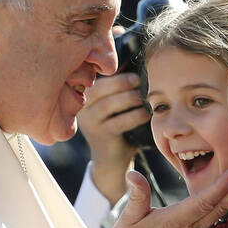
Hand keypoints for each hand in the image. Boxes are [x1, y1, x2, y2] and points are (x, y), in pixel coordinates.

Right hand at [78, 72, 150, 205]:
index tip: (132, 74)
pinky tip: (145, 115)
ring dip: (128, 99)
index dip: (112, 75)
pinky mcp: (100, 137)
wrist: (112, 159)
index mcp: (83, 98)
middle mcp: (82, 110)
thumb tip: (134, 68)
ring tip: (143, 97)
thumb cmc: (116, 126)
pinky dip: (134, 116)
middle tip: (138, 80)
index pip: (94, 81)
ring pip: (107, 105)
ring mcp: (89, 124)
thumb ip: (116, 89)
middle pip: (98, 90)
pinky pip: (118, 123)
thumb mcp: (112, 106)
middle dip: (120, 83)